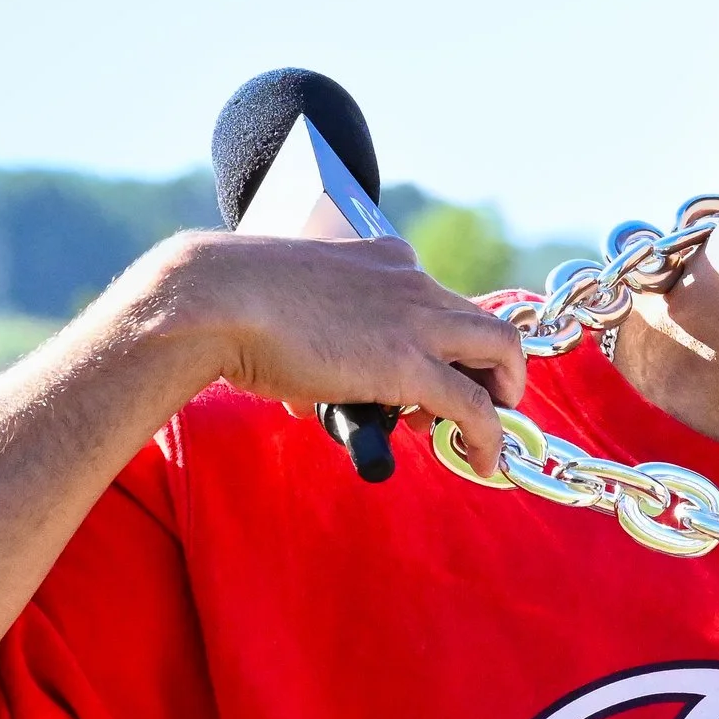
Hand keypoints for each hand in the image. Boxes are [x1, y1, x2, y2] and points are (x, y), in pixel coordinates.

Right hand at [159, 232, 527, 474]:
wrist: (214, 297)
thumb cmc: (231, 302)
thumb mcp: (291, 305)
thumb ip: (313, 344)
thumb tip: (305, 396)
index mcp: (383, 258)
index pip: (440, 299)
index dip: (446, 344)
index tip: (430, 380)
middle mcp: (411, 281)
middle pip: (484, 323)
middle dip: (492, 369)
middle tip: (478, 405)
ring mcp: (415, 320)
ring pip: (501, 351)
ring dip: (505, 395)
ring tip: (486, 435)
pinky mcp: (410, 364)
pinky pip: (474, 405)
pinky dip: (489, 435)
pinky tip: (484, 461)